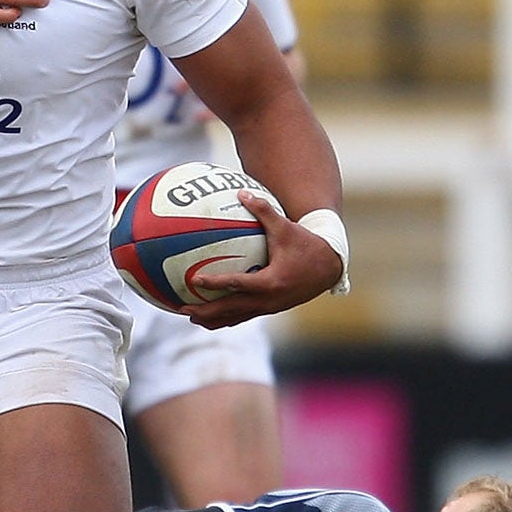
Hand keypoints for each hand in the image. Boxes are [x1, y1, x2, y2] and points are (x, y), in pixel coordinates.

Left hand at [181, 191, 343, 328]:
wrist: (329, 267)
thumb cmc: (306, 245)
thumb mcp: (286, 227)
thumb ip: (264, 210)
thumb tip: (242, 192)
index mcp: (271, 281)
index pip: (237, 284)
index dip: (216, 283)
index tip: (195, 281)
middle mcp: (269, 300)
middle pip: (230, 309)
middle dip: (205, 311)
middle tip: (182, 308)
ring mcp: (269, 308)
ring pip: (236, 318)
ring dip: (213, 319)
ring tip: (191, 317)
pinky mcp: (270, 309)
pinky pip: (244, 316)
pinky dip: (227, 317)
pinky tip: (212, 315)